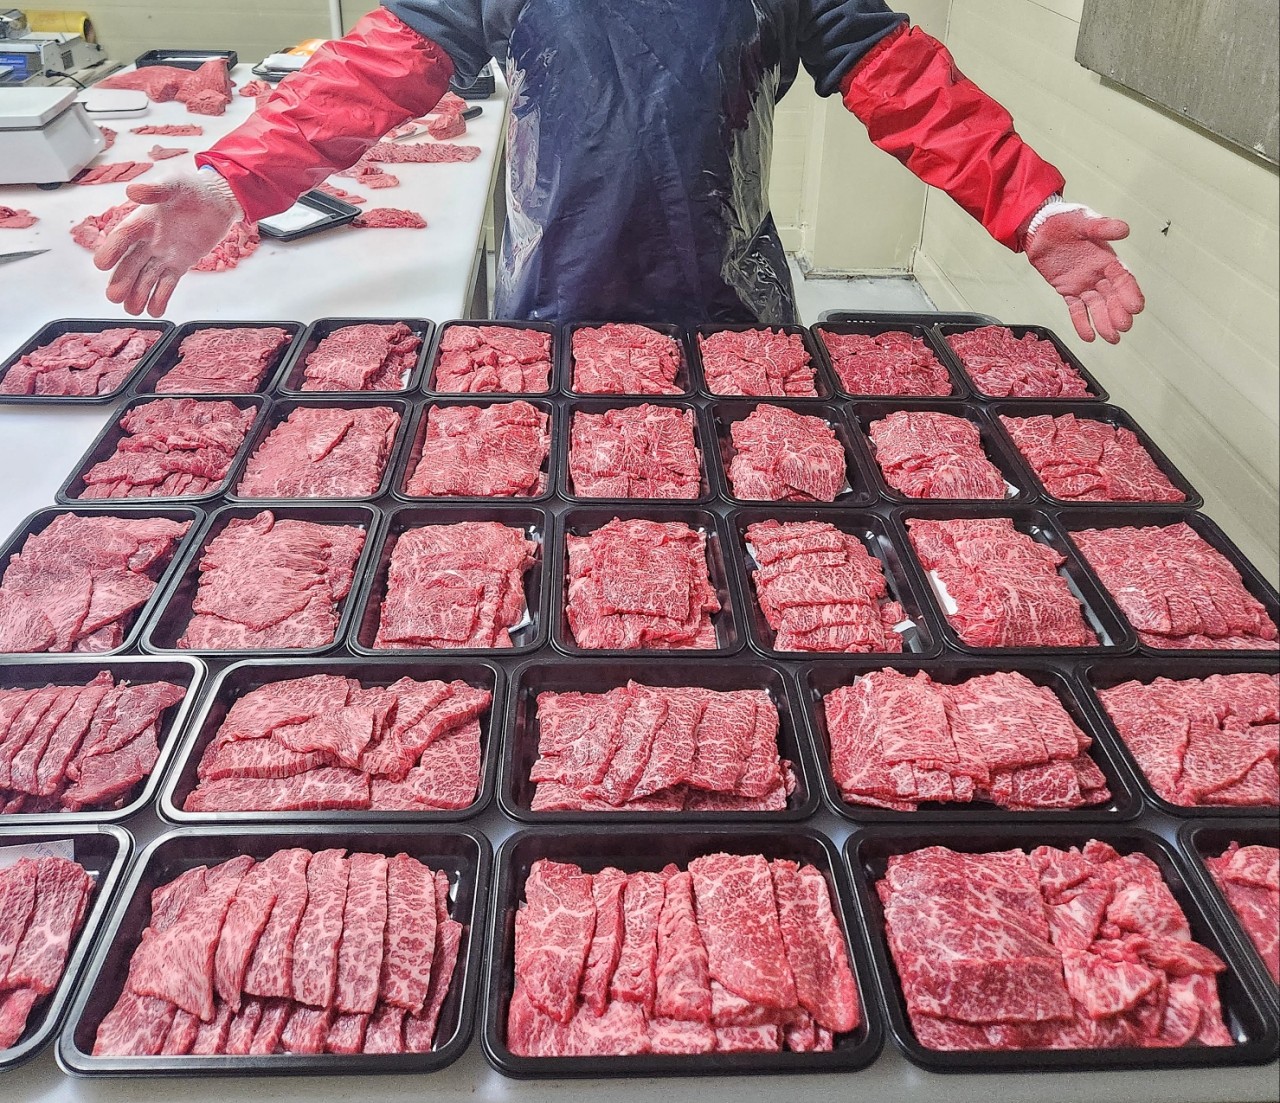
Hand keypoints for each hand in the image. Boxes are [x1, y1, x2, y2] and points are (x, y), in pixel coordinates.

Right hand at [94, 168, 242, 316]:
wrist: (217, 201)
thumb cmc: (192, 189)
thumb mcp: (174, 185)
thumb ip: (154, 190)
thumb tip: (132, 190)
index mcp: (142, 220)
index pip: (123, 237)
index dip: (111, 250)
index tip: (101, 265)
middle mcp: (148, 240)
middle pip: (130, 263)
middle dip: (122, 280)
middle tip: (114, 297)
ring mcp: (163, 254)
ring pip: (146, 277)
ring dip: (138, 294)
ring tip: (132, 310)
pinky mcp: (179, 264)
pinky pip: (167, 283)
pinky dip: (161, 297)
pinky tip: (154, 311)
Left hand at [1024, 201, 1144, 343]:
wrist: (1038, 227)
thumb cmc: (1064, 220)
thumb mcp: (1083, 220)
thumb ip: (1102, 227)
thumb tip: (1123, 229)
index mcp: (1107, 258)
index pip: (1123, 278)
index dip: (1130, 293)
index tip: (1136, 307)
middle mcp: (1098, 273)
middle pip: (1112, 297)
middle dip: (1118, 312)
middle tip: (1123, 326)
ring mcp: (1083, 283)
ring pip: (1096, 306)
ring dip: (1104, 322)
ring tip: (1111, 338)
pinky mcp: (1067, 290)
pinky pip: (1076, 309)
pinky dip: (1081, 322)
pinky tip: (1089, 336)